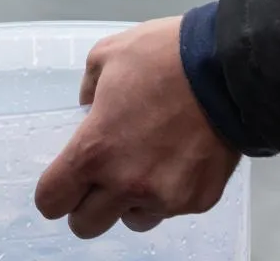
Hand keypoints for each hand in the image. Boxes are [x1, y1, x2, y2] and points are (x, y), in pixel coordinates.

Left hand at [34, 17, 240, 237]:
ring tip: (148, 164)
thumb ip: (88, 89)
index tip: (65, 180)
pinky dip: (171, 190)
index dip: (53, 192)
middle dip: (87, 204)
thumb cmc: (165, 56)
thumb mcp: (108, 54)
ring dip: (131, 201)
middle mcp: (125, 183)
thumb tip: (88, 109)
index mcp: (95, 150)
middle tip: (103, 177)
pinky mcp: (197, 200)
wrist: (228, 69)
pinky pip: (172, 208)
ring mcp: (164, 197)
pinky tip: (181, 157)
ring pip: (132, 221)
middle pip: (85, 225)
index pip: (50, 201)